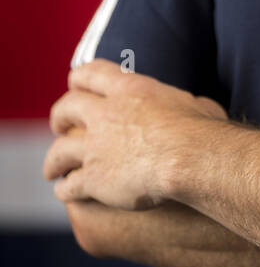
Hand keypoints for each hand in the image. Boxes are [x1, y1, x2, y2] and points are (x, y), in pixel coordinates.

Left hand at [43, 61, 226, 208]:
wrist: (188, 158)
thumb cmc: (201, 130)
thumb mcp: (195, 104)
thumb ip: (185, 104)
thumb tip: (199, 108)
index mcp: (130, 89)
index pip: (92, 74)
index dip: (80, 78)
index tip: (74, 84)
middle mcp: (105, 114)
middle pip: (66, 108)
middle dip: (60, 117)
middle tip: (59, 125)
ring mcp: (95, 146)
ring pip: (59, 150)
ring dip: (53, 160)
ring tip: (51, 169)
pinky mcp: (94, 178)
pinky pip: (69, 184)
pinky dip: (65, 188)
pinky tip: (66, 192)